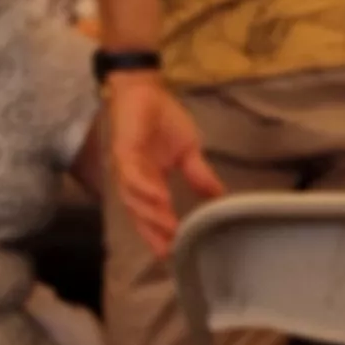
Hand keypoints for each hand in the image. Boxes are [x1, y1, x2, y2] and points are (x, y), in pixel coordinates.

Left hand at [103, 74, 223, 257]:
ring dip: (150, 214)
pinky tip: (160, 198)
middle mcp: (136, 180)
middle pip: (140, 214)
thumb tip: (220, 197)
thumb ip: (199, 175)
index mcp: (150, 181)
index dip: (161, 233)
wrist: (147, 91)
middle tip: (168, 251)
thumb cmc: (164, 119)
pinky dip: (145, 188)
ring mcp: (128, 167)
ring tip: (169, 228)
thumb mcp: (189, 151)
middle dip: (153, 233)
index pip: (153, 214)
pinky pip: (132, 175)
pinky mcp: (124, 152)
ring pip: (134, 199)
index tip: (175, 253)